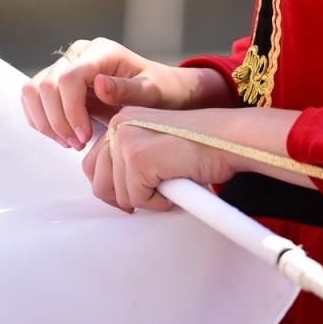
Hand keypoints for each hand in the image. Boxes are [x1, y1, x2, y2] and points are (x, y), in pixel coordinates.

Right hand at [20, 37, 224, 149]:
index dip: (70, 111)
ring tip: (71, 142)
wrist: (162, 92)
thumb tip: (98, 84)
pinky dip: (42, 121)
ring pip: (33, 91)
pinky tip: (63, 136)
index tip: (84, 138)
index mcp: (102, 52)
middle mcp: (79, 53)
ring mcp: (66, 65)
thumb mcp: (153, 93)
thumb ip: (127, 89)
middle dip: (58, 121)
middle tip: (78, 144)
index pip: (68, 78)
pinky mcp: (58, 81)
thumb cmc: (162, 92)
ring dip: (46, 122)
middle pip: (46, 85)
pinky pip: (33, 98)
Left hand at [82, 107, 239, 213]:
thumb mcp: (156, 147)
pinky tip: (177, 184)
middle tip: (153, 197)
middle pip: (99, 182)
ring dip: (147, 200)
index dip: (111, 188)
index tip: (132, 197)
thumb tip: (113, 191)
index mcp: (122, 121)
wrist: (230, 138)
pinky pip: (138, 198)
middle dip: (125, 198)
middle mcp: (119, 125)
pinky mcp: (139, 156)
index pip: (92, 164)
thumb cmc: (202, 146)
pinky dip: (160, 202)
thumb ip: (130, 160)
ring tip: (171, 184)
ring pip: (119, 194)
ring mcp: (127, 139)